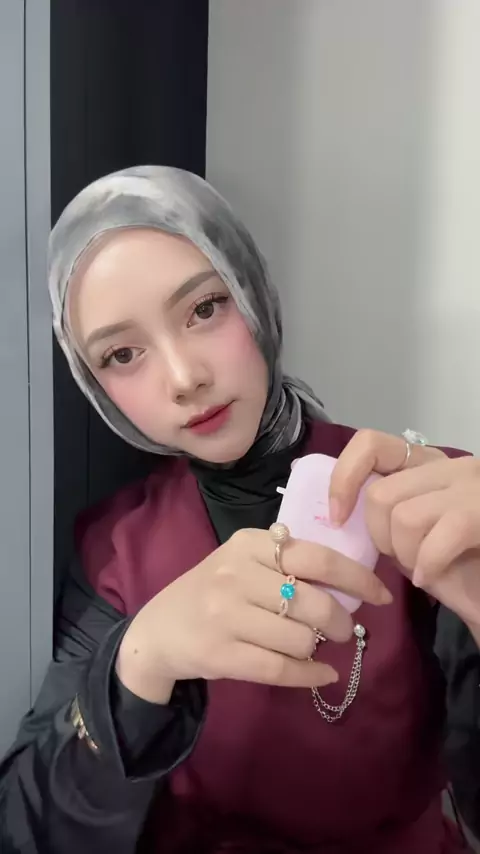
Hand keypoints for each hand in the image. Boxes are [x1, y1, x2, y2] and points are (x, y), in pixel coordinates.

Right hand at [116, 527, 391, 702]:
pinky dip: (311, 674)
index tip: (380, 594)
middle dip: (341, 620)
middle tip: (345, 629)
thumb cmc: (212, 591)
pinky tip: (321, 673)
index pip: (317, 556)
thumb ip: (286, 562)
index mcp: (249, 544)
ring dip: (320, 648)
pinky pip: (281, 669)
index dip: (356, 577)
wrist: (159, 630)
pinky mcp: (221, 654)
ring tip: (318, 647)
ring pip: (300, 637)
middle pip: (313, 601)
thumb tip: (351, 581)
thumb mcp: (242, 561)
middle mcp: (236, 575)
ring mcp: (226, 615)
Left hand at [330, 429, 479, 625]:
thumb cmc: (458, 566)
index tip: (337, 518)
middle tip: (400, 557)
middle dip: (379, 536)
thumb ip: (385, 515)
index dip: (344, 479)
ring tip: (420, 568)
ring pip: (403, 516)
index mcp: (426, 464)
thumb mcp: (413, 534)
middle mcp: (448, 465)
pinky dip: (425, 566)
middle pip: (380, 493)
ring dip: (403, 554)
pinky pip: (434, 541)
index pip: (370, 444)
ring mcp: (470, 486)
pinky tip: (429, 576)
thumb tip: (341, 515)